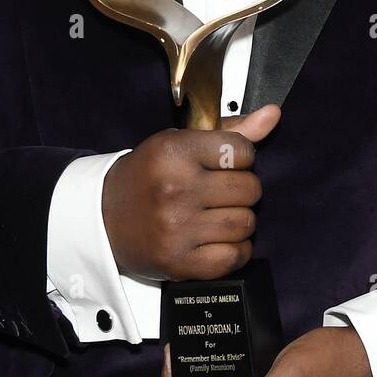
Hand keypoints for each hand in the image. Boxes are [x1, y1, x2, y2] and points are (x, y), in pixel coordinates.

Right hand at [101, 105, 280, 281]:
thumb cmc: (147, 175)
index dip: (241, 158)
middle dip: (243, 188)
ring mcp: (177, 228)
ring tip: (218, 214)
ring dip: (239, 219)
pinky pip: (235, 256)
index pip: (243, 152)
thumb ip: (230, 130)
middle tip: (222, 191)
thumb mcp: (179, 142)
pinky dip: (235, 249)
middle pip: (250, 188)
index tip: (226, 163)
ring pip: (246, 223)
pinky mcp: (180, 262)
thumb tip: (273, 114)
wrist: (102, 217)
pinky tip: (218, 238)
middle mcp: (176, 189)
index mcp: (174, 152)